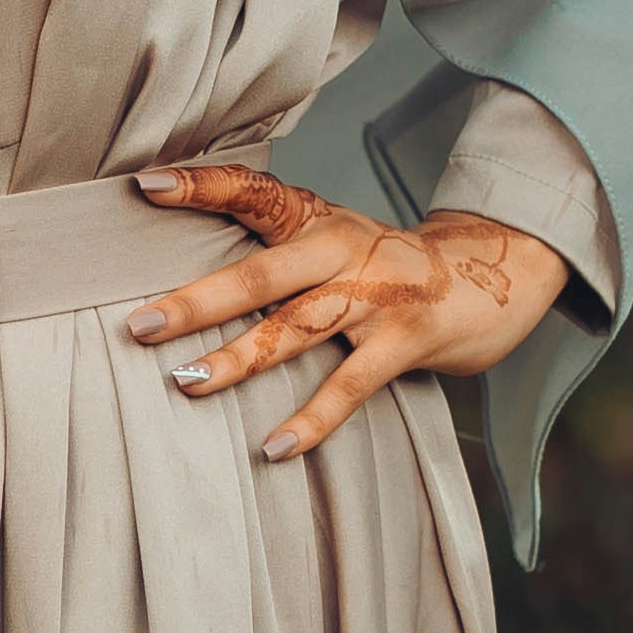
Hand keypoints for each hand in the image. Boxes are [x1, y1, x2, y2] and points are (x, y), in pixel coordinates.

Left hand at [123, 162, 565, 462]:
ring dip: (240, 358)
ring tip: (186, 382)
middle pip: (263, 274)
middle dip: (198, 300)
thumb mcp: (333, 239)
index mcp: (317, 219)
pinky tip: (274, 448)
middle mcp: (343, 249)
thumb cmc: (386, 267)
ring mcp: (376, 295)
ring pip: (298, 329)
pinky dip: (313, 419)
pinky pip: (351, 385)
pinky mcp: (405, 340)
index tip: (146, 184)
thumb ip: (274, 248)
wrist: (492, 277)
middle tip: (139, 325)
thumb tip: (183, 280)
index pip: (253, 192)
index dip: (201, 185)